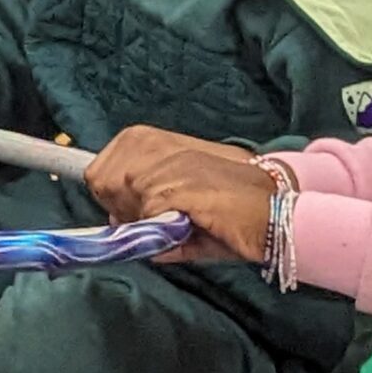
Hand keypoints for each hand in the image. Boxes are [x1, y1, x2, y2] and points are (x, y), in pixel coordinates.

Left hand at [86, 126, 272, 264]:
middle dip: (123, 211)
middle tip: (158, 221)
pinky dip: (162, 233)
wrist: (274, 207)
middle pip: (103, 186)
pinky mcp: (179, 188)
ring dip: (145, 223)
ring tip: (178, 223)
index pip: (97, 170)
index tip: (128, 210)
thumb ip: (143, 203)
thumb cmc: (230, 203)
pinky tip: (188, 227)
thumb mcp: (180, 194)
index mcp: (150, 139)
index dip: (109, 196)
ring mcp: (165, 164)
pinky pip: (148, 219)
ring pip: (124, 204)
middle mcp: (154, 145)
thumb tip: (115, 220)